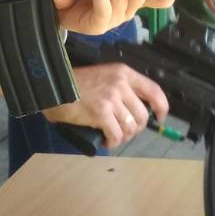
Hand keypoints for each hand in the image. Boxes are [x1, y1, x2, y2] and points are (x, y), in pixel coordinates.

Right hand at [43, 64, 168, 148]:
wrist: (53, 87)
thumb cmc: (74, 84)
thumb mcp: (102, 76)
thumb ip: (119, 88)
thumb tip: (133, 110)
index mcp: (123, 73)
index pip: (154, 90)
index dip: (161, 107)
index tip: (160, 117)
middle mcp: (120, 84)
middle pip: (142, 115)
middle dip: (136, 129)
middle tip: (124, 132)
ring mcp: (111, 98)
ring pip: (130, 127)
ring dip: (123, 137)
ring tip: (112, 137)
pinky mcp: (101, 112)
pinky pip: (116, 134)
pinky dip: (112, 142)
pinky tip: (105, 142)